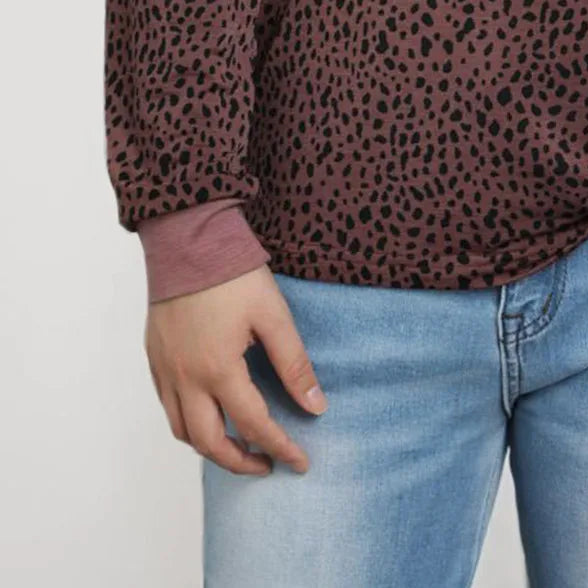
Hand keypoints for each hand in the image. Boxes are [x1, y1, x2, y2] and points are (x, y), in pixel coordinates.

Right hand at [144, 264, 326, 476]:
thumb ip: (294, 364)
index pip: (253, 425)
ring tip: (240, 445)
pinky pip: (168, 407)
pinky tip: (210, 414)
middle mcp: (186, 379)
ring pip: (183, 431)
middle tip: (268, 464)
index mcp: (218, 369)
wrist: (187, 240)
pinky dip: (189, 423)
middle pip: (210, 443)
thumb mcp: (273, 316)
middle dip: (241, 462)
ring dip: (211, 447)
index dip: (280, 447)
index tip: (301, 462)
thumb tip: (316, 407)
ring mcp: (165, 370)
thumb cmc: (232, 274)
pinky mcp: (155, 358)